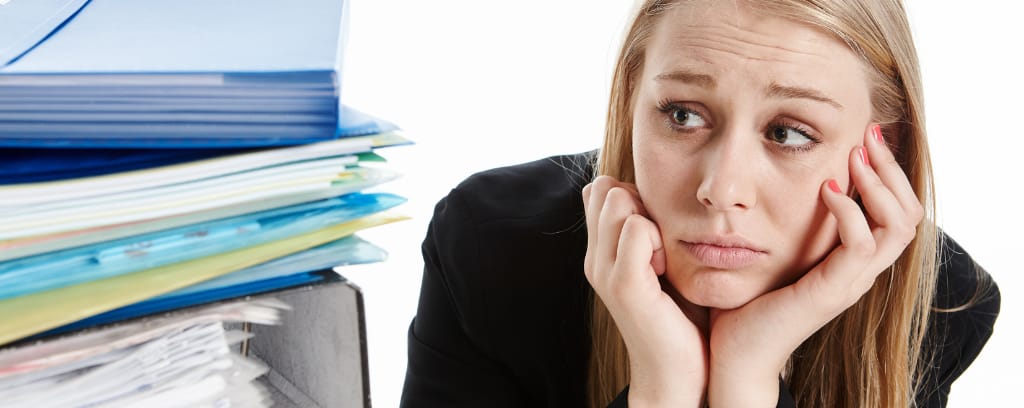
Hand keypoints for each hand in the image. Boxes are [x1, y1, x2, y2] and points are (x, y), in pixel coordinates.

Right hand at [583, 176, 706, 406]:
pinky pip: (636, 228)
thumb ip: (653, 233)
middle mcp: (594, 259)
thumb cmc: (682, 318)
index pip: (600, 188)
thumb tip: (657, 195)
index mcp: (600, 253)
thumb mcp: (662, 264)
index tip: (655, 230)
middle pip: (605, 187)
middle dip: (638, 200)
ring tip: (662, 257)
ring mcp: (604, 271)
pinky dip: (655, 238)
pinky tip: (664, 268)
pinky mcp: (623, 285)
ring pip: (618, 200)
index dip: (631, 194)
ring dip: (649, 218)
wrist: (680, 374)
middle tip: (660, 243)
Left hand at [706, 125, 924, 406]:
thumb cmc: (748, 300)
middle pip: (909, 213)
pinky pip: (861, 246)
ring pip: (899, 226)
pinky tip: (826, 190)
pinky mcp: (832, 291)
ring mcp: (851, 282)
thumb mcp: (776, 248)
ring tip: (854, 156)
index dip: (888, 171)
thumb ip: (790, 217)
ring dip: (879, 184)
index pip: (896, 210)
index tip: (864, 134)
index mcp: (852, 259)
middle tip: (869, 133)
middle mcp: (860, 270)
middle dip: (891, 167)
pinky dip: (849, 212)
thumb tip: (783, 175)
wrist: (733, 352)